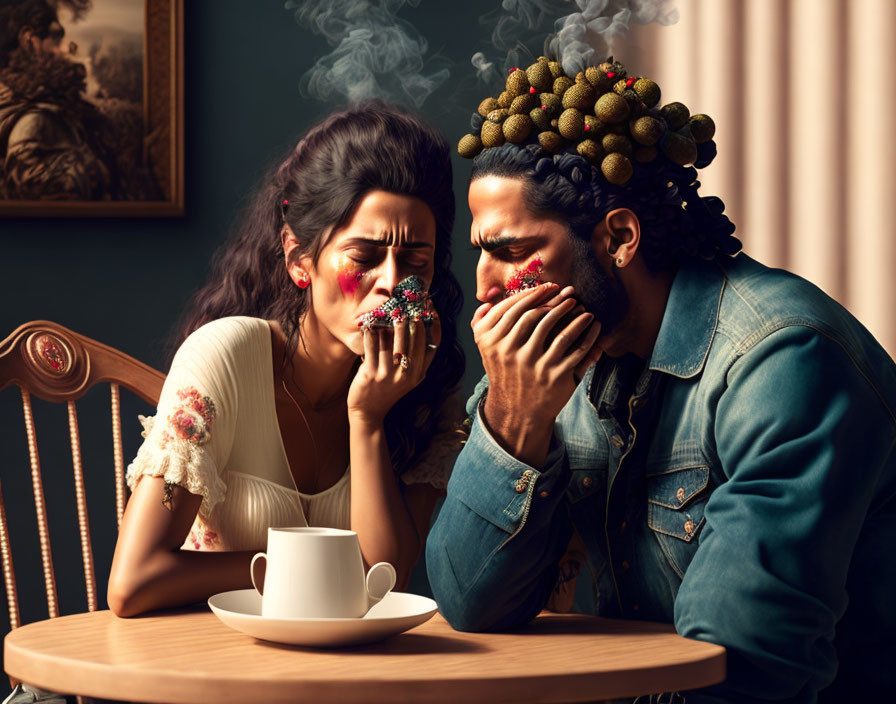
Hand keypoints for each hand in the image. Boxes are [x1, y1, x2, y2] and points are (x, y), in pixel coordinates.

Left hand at [346, 315, 440, 424]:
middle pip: (414, 339)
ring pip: (393, 341)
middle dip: (413, 319)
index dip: (434, 324)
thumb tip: (422, 327)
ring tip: (391, 310)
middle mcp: (407, 374)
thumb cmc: (388, 389)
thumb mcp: (409, 378)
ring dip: (392, 323)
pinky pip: (372, 346)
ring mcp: (389, 374)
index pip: (433, 344)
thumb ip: (417, 358)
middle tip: (409, 305)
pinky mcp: (371, 374)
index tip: (432, 308)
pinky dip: (371, 333)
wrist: (368, 411)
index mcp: (419, 373)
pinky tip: (369, 324)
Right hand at [472, 283, 601, 465]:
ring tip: (581, 306)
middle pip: (534, 315)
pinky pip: (575, 348)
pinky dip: (587, 333)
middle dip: (554, 300)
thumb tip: (484, 301)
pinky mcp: (553, 376)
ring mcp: (531, 365)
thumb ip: (481, 325)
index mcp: (490, 341)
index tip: (548, 287)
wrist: (517, 411)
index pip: (512, 308)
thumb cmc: (505, 374)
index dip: (532, 294)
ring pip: (556, 329)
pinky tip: (593, 324)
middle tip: (568, 292)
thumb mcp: (485, 352)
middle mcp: (508, 352)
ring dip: (572, 313)